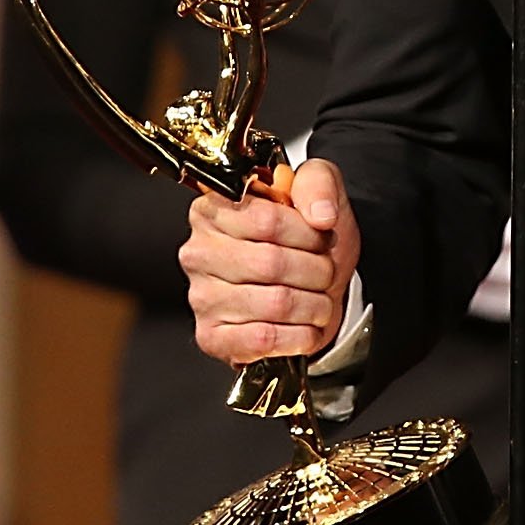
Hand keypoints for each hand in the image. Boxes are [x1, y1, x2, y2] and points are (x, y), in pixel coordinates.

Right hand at [180, 158, 359, 364]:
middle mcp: (199, 252)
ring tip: (319, 300)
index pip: (266, 220)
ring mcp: (202, 297)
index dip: (307, 233)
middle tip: (325, 273)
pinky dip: (298, 336)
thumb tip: (320, 214)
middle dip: (316, 271)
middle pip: (272, 264)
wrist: (311, 289)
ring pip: (274, 303)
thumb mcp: (319, 193)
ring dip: (314, 306)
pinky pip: (263, 339)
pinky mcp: (211, 336)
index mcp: (215, 209)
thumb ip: (318, 184)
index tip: (321, 238)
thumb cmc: (306, 241)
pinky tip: (304, 326)